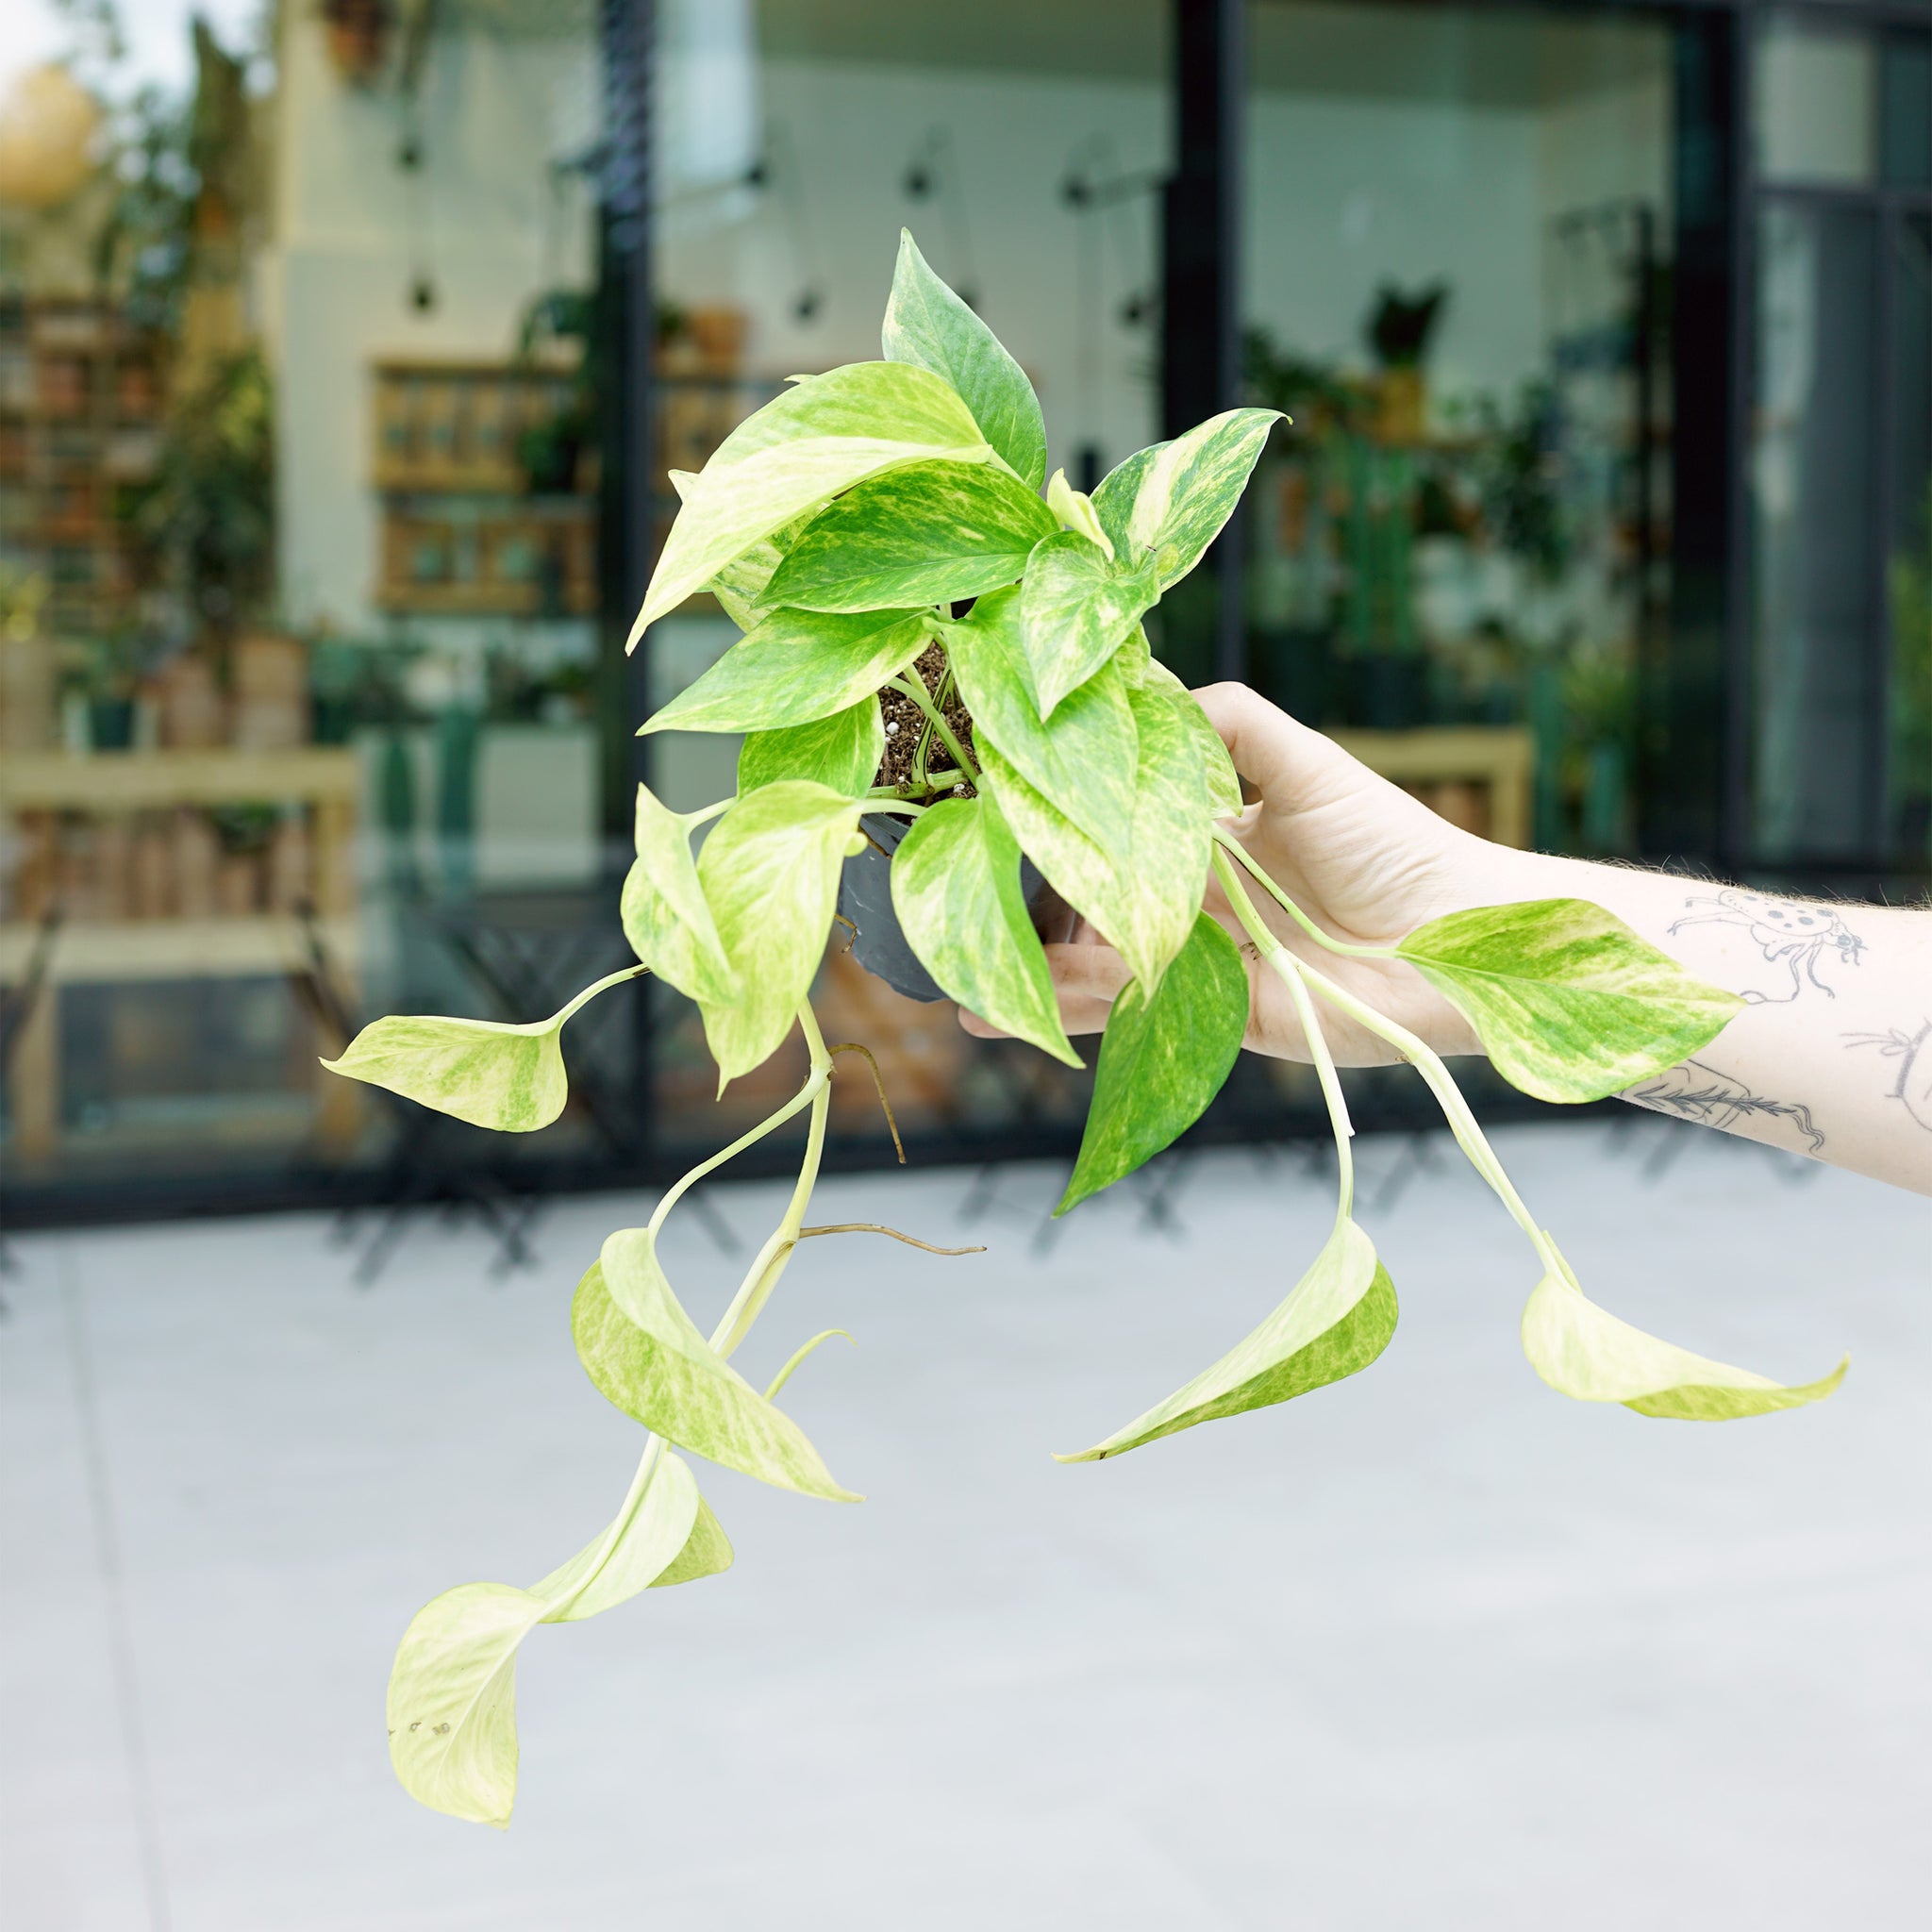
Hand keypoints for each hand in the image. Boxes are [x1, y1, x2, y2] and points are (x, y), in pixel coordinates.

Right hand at [962, 683, 1522, 1064]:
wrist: (1462, 935)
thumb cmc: (1394, 843)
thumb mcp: (1307, 765)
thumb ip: (1232, 724)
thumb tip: (1147, 693)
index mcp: (1212, 841)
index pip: (1118, 833)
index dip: (1060, 829)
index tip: (995, 816)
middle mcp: (1197, 903)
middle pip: (1095, 905)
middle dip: (1028, 909)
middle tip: (958, 899)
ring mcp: (1204, 963)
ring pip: (1099, 964)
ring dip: (1032, 969)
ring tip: (963, 971)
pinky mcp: (1219, 1016)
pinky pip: (1137, 1010)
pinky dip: (1073, 1010)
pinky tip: (1011, 1008)